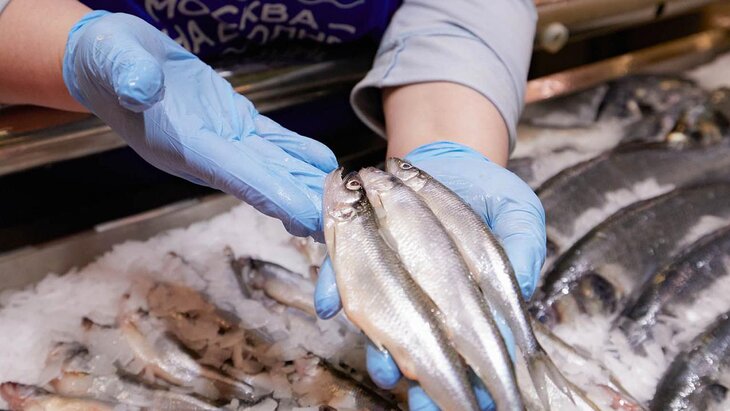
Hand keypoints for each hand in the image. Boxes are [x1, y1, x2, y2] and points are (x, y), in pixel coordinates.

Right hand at [63, 11, 336, 238]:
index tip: (311, 220)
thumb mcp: (111, 59)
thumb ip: (128, 75)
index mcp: (186, 146)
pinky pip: (273, 141)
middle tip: (347, 229)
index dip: (278, 197)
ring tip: (347, 202)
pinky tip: (324, 161)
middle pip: (269, 184)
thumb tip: (141, 86)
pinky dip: (299, 152)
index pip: (241, 177)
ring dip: (310, 185)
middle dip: (306, 207)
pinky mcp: (234, 122)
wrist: (107, 62)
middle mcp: (211, 153)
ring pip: (277, 166)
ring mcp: (225, 140)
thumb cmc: (105, 63)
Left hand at [314, 141, 545, 409]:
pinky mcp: (367, 254)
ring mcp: (396, 281)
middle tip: (420, 400)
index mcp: (472, 301)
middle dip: (423, 379)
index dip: (473, 383)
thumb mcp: (519, 215)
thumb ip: (522, 252)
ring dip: (380, 351)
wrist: (448, 159)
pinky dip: (336, 289)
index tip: (472, 403)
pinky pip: (346, 277)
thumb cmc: (489, 194)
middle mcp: (430, 300)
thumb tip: (522, 290)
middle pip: (427, 351)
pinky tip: (332, 304)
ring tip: (385, 369)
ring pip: (384, 326)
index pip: (475, 353)